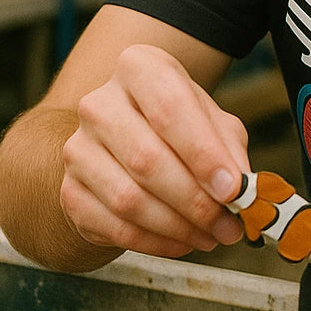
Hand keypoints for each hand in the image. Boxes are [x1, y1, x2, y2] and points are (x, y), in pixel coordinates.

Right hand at [59, 43, 249, 258]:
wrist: (126, 137)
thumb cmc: (179, 124)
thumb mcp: (212, 121)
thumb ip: (229, 148)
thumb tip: (241, 190)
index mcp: (139, 68)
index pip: (170, 109)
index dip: (203, 153)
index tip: (232, 189)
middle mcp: (99, 104)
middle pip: (147, 160)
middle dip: (196, 201)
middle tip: (229, 225)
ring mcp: (77, 149)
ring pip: (128, 199)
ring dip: (178, 227)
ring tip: (212, 236)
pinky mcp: (69, 191)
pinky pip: (112, 226)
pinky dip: (154, 241)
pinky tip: (182, 242)